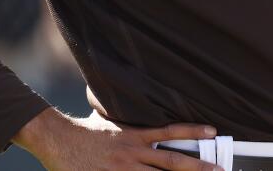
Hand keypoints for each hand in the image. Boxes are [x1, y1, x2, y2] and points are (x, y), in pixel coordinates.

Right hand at [14, 108, 221, 170]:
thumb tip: (141, 107)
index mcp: (135, 135)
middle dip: (199, 168)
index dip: (193, 132)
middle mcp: (133, 154)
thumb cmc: (85, 132)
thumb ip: (130, 120)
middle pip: (173, 162)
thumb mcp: (111, 119)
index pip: (170, 132)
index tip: (214, 132)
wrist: (58, 140)